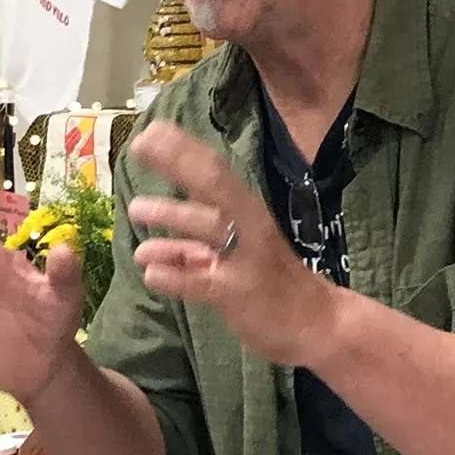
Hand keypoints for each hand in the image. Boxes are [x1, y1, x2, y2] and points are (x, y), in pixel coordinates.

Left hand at [125, 123, 337, 366]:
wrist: (320, 324)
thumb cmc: (274, 285)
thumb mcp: (232, 257)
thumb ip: (192, 248)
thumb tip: (148, 246)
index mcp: (248, 215)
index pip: (215, 175)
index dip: (184, 150)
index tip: (152, 130)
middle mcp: (250, 230)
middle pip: (214, 187)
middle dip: (179, 163)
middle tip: (141, 144)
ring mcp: (247, 261)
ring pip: (209, 230)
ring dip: (172, 216)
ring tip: (135, 209)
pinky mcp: (240, 295)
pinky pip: (203, 282)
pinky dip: (178, 276)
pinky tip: (151, 272)